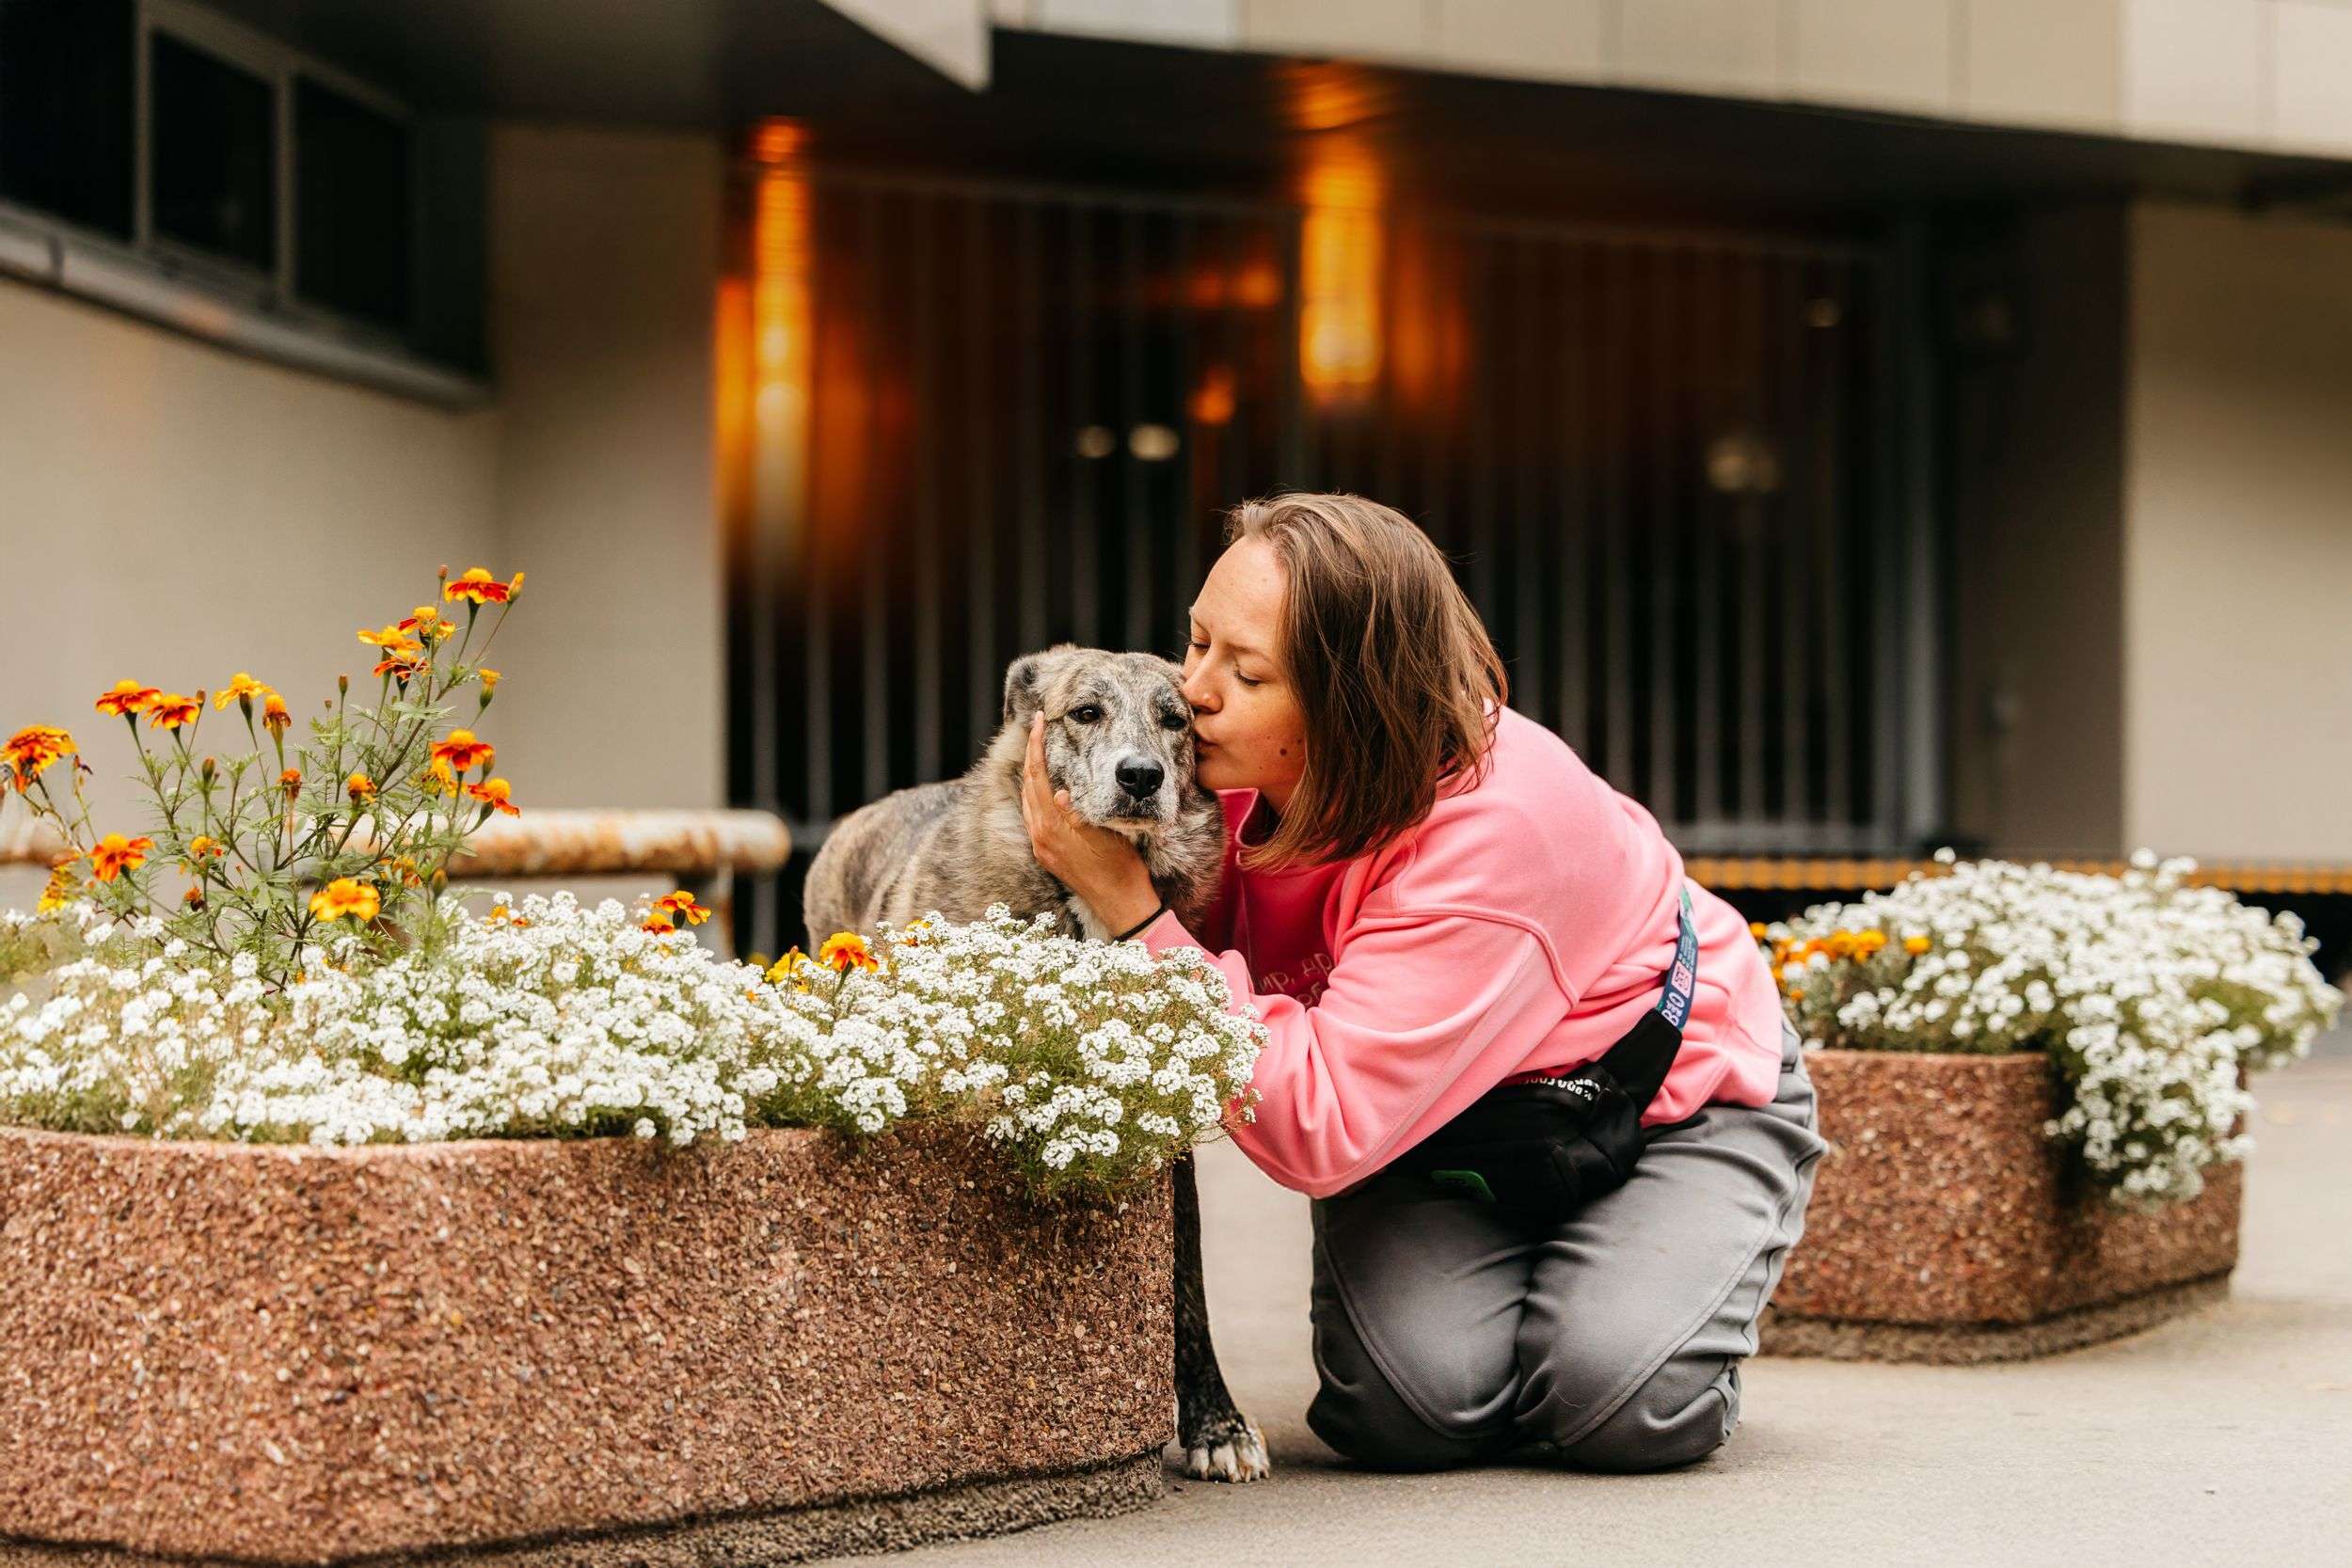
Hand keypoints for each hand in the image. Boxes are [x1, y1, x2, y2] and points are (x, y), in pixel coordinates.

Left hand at [1019, 713, 1159, 930]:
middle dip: (1031, 755)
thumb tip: (1060, 791)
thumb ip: (1078, 815)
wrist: (1121, 904)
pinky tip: (1047, 786)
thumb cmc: (1121, 868)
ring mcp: (1041, 847)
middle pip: (1027, 786)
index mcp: (1052, 829)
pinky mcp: (1046, 855)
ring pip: (1028, 801)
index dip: (1036, 746)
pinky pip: (1033, 816)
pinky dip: (1036, 794)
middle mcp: (1040, 837)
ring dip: (1032, 774)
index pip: (1037, 777)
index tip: (1039, 721)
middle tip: (1037, 727)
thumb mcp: (1105, 835)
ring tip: (1041, 750)